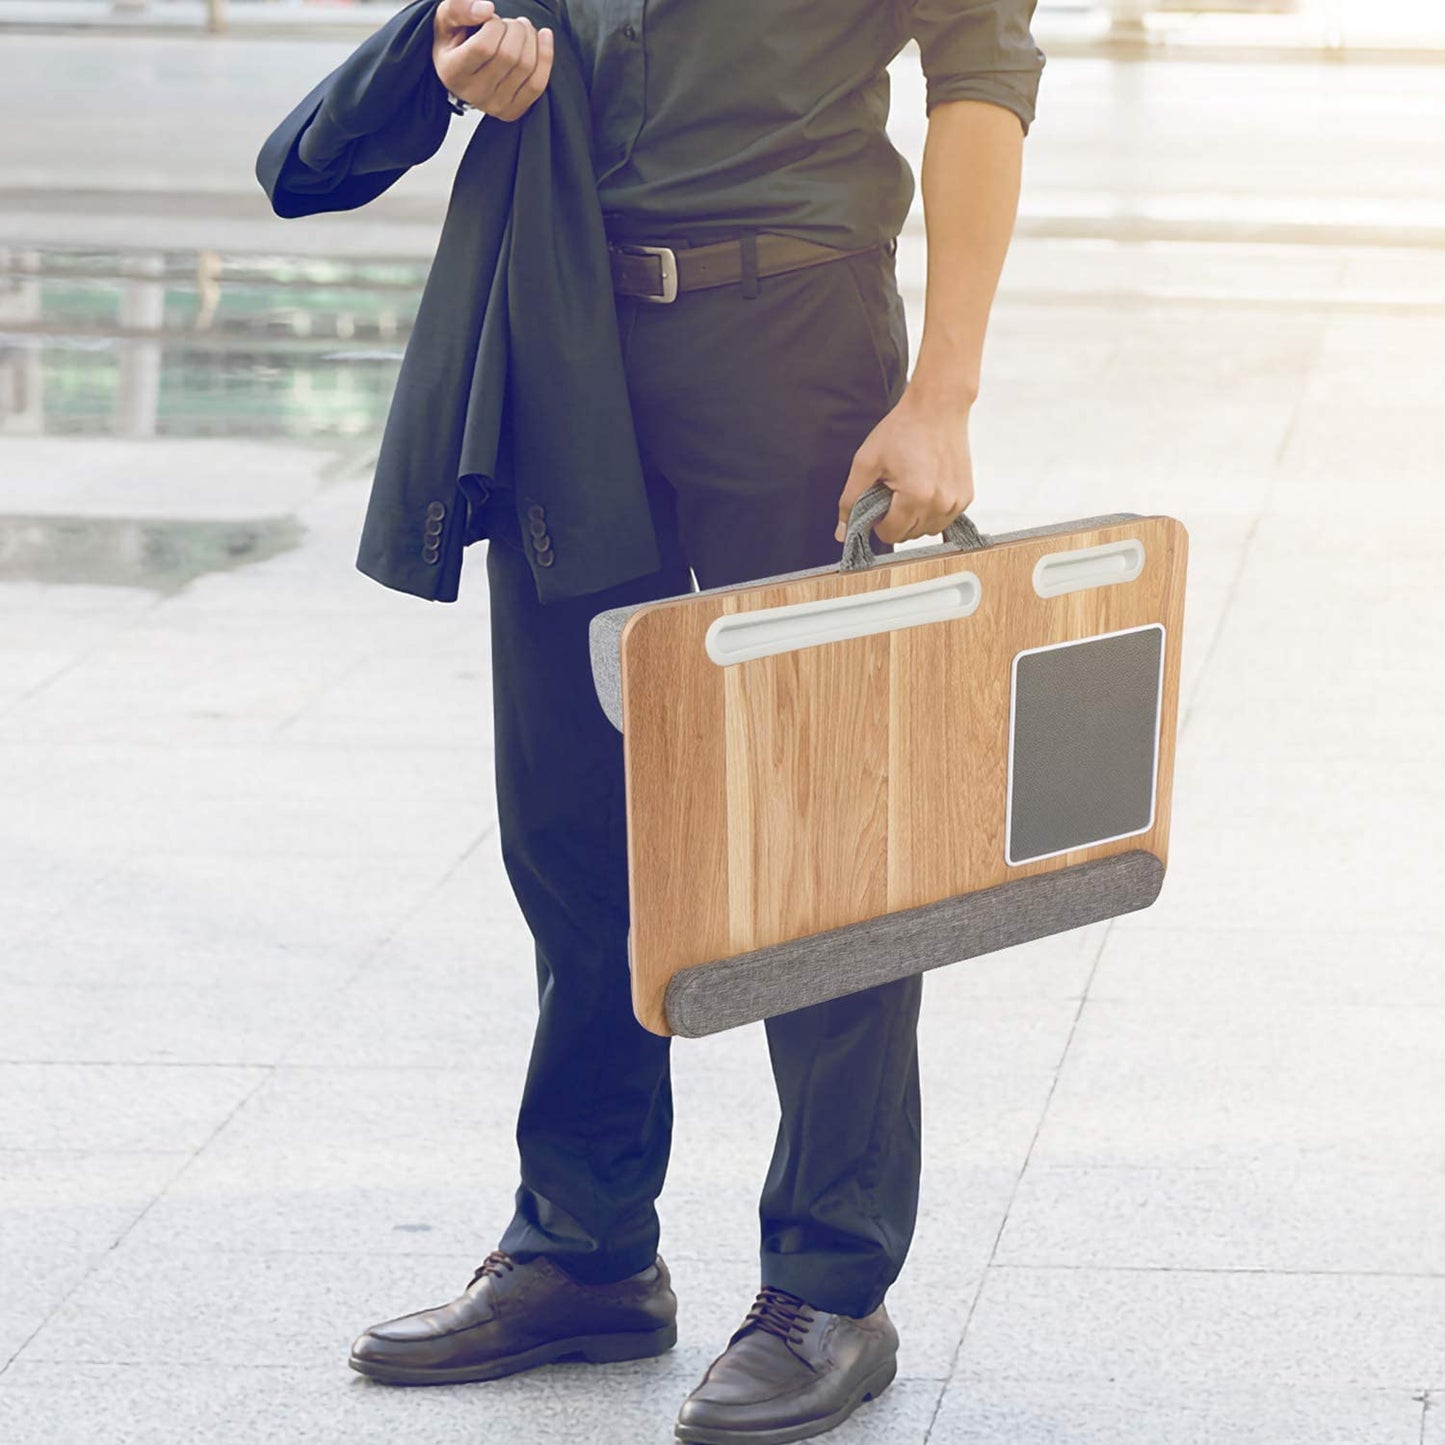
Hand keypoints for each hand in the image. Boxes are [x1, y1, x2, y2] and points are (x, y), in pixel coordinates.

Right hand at [433, 0, 554, 121]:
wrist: (460, 72)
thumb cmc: (455, 43)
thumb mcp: (446, 20)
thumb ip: (458, 8)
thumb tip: (487, 9)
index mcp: (453, 72)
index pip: (484, 47)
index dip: (495, 25)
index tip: (492, 19)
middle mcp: (474, 93)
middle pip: (509, 55)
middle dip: (515, 29)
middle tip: (511, 23)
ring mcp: (495, 106)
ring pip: (526, 66)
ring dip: (530, 37)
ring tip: (522, 29)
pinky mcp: (513, 111)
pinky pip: (538, 84)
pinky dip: (546, 55)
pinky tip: (544, 36)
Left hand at [834, 388, 975, 545]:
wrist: (938, 406)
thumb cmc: (903, 428)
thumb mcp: (866, 462)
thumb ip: (850, 501)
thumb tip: (843, 533)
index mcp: (916, 497)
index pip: (890, 535)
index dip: (878, 522)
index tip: (879, 500)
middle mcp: (941, 503)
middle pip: (909, 535)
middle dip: (896, 519)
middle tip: (894, 490)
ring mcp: (957, 502)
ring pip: (927, 531)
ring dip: (915, 518)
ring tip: (910, 488)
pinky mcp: (966, 497)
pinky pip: (943, 519)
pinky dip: (932, 511)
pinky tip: (925, 488)